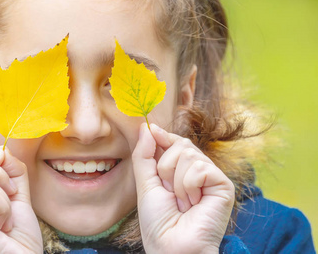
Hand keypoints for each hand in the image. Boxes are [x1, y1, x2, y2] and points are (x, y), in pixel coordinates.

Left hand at [133, 123, 234, 253]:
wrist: (171, 247)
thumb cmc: (158, 222)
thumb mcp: (145, 183)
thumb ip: (144, 155)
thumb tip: (146, 126)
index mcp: (180, 171)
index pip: (174, 142)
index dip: (163, 136)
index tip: (151, 129)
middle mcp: (198, 171)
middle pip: (180, 144)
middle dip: (165, 168)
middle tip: (169, 193)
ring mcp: (211, 177)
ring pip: (188, 154)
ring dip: (176, 181)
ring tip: (182, 202)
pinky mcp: (223, 184)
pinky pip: (200, 167)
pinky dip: (189, 186)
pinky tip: (194, 204)